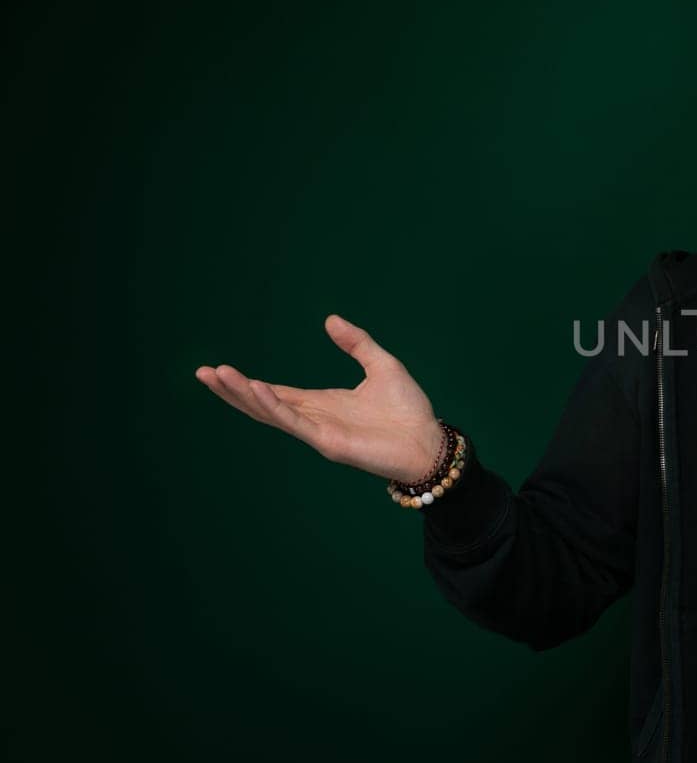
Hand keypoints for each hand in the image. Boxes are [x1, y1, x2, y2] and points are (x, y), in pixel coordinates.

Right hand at [195, 314, 445, 480]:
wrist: (429, 441)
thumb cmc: (409, 410)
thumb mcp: (382, 365)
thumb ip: (356, 343)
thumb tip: (330, 319)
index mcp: (322, 403)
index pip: (276, 391)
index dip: (248, 383)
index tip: (219, 370)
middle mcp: (314, 418)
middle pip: (263, 403)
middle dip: (232, 390)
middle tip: (202, 372)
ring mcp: (318, 431)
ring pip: (271, 412)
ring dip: (243, 395)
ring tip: (217, 376)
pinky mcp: (328, 443)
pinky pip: (294, 423)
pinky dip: (273, 406)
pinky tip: (256, 390)